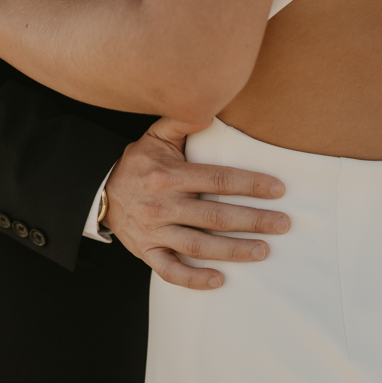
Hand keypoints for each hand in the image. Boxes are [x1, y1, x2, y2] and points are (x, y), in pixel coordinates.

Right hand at [104, 117, 289, 289]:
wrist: (99, 192)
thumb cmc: (137, 164)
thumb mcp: (155, 137)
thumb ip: (183, 121)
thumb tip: (209, 102)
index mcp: (169, 175)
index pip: (217, 180)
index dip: (249, 185)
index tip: (277, 190)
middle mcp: (163, 205)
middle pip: (215, 217)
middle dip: (252, 221)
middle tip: (282, 224)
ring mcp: (155, 232)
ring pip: (199, 246)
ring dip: (234, 251)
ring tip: (263, 251)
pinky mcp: (148, 252)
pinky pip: (171, 271)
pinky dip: (194, 279)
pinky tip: (219, 280)